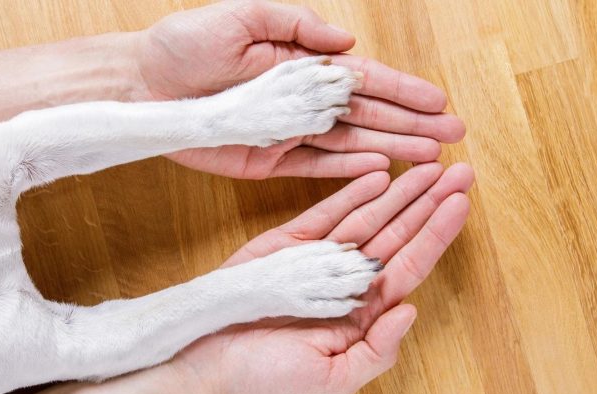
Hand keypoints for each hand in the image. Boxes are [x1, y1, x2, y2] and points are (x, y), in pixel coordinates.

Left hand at [133, 0, 465, 178]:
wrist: (143, 86)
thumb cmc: (187, 45)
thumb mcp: (242, 17)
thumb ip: (295, 25)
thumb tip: (343, 42)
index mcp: (302, 64)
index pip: (365, 79)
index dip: (404, 91)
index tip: (439, 102)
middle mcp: (303, 100)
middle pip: (369, 115)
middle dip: (412, 125)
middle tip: (452, 137)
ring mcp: (289, 133)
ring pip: (351, 144)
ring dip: (391, 151)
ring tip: (429, 159)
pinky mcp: (268, 161)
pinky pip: (316, 168)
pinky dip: (348, 172)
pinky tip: (381, 173)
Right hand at [159, 162, 473, 393]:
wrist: (208, 370)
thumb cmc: (267, 384)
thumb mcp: (334, 380)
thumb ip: (378, 349)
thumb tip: (409, 310)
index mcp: (363, 313)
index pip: (409, 266)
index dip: (437, 234)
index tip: (461, 203)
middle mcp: (347, 282)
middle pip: (397, 234)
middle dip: (428, 202)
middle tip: (459, 171)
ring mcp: (318, 260)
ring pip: (367, 217)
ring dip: (398, 191)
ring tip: (427, 165)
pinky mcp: (287, 244)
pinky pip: (325, 214)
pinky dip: (350, 193)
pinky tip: (378, 174)